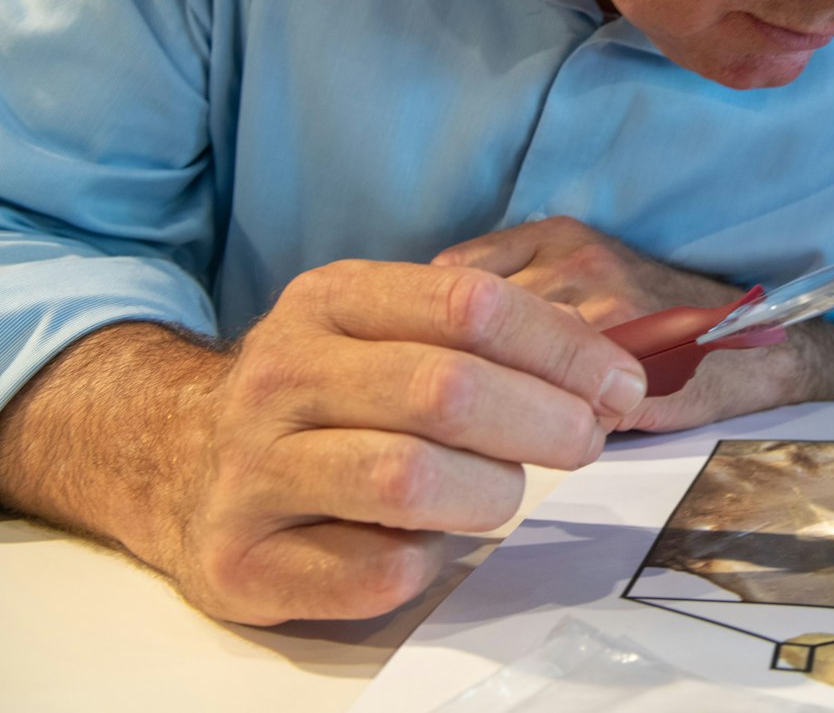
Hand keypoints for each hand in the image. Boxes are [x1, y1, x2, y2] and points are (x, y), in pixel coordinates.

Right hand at [176, 260, 644, 622]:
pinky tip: (424, 542)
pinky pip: (374, 570)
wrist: (173, 459)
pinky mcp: (242, 557)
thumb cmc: (323, 396)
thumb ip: (485, 337)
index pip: (470, 306)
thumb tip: (610, 367)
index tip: (621, 383)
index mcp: (330, 302)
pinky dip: (427, 561)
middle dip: (545, 420)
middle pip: (449, 390)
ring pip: (410, 479)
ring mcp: (253, 468)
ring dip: (489, 492)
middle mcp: (282, 374)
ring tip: (499, 493)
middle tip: (586, 441)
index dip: (563, 347)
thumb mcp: (385, 331)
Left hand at [435, 216, 833, 431]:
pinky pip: (554, 411)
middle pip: (467, 329)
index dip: (436, 331)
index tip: (441, 358)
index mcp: (558, 234)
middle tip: (464, 406)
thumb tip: (427, 338)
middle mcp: (577, 264)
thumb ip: (516, 287)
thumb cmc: (657, 315)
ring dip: (499, 406)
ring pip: (505, 372)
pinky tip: (562, 431)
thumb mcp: (583, 270)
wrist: (752, 344)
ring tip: (515, 422)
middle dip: (460, 373)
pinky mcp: (628, 373)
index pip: (447, 280)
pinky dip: (547, 429)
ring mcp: (605, 316)